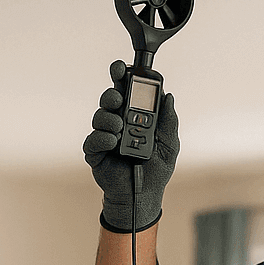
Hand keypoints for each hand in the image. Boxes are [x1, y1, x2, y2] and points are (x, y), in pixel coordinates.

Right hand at [83, 60, 178, 232]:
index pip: (127, 91)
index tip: (123, 67)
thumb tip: (169, 97)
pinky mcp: (95, 153)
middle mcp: (118, 122)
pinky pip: (93, 140)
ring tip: (119, 127)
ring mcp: (105, 137)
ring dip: (108, 118)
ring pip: (100, 117)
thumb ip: (169, 122)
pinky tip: (112, 141)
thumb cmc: (156, 171)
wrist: (144, 197)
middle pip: (109, 99)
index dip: (122, 77)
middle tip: (118, 97)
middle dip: (112, 93)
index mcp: (135, 116)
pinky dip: (102, 137)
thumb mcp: (170, 145)